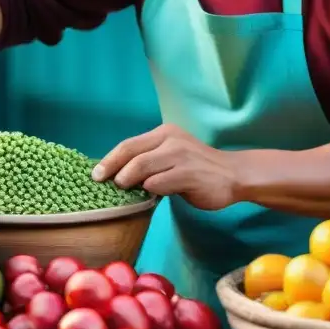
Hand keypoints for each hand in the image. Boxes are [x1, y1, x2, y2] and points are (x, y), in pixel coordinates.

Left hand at [93, 124, 239, 210]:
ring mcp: (181, 156)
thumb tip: (116, 174)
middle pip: (130, 153)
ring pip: (141, 167)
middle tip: (102, 183)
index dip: (109, 159)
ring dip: (128, 180)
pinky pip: (158, 183)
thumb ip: (149, 160)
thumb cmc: (197, 169)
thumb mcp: (171, 156)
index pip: (128, 144)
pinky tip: (150, 195)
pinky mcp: (189, 174)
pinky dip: (149, 190)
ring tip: (124, 189)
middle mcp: (171, 140)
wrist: (234, 175)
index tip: (95, 174)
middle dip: (112, 169)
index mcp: (164, 133)